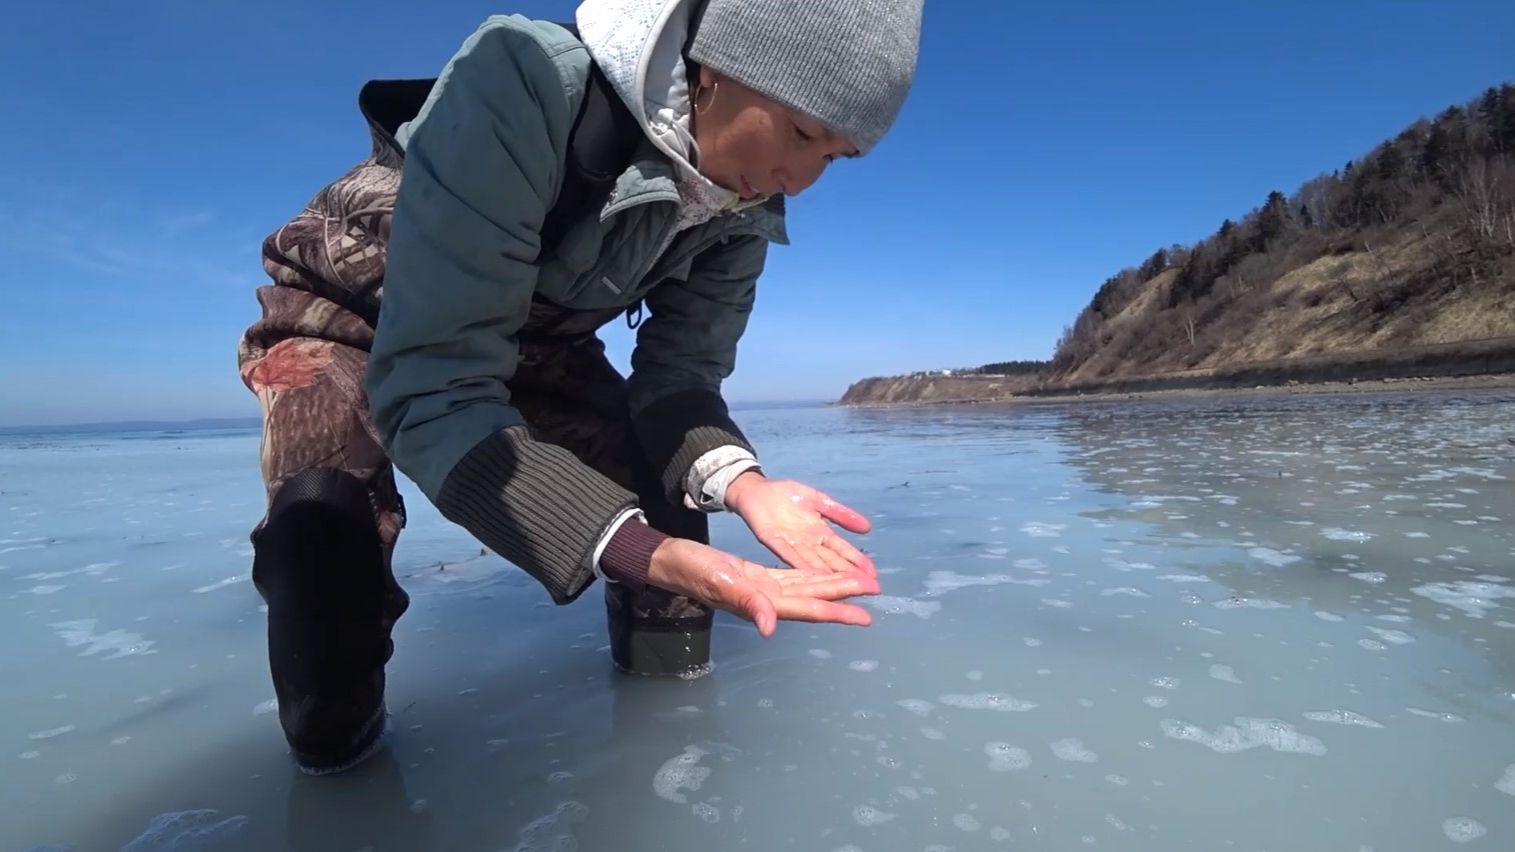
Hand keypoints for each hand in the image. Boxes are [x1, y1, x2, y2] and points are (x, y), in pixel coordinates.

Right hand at [647, 538, 878, 637]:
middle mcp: (767, 599)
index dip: (837, 611)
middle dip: (844, 597)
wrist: (673, 562)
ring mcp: (762, 590)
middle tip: (875, 591)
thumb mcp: (720, 582)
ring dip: (831, 587)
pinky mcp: (756, 579)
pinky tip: (823, 576)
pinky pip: (791, 579)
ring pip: (806, 589)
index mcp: (762, 602)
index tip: (865, 615)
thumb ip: (746, 603)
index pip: (807, 608)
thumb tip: (770, 627)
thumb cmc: (692, 571)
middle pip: (814, 599)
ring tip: (858, 583)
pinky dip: (810, 578)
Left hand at [724, 473, 875, 577]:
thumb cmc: (786, 495)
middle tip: (866, 586)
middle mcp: (807, 543)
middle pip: (830, 559)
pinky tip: (811, 573)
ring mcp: (791, 543)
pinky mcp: (772, 540)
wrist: (756, 489)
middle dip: (848, 573)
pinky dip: (799, 563)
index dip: (856, 560)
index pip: (841, 549)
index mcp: (819, 532)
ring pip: (813, 561)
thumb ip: (840, 513)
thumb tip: (867, 528)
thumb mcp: (818, 500)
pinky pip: (787, 553)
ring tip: (844, 586)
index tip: (872, 573)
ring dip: (828, 574)